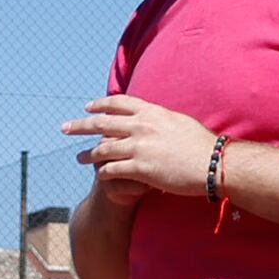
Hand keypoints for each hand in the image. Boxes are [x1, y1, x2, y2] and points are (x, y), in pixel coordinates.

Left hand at [65, 91, 215, 197]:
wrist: (213, 163)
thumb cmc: (203, 145)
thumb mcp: (179, 122)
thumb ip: (161, 119)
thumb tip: (154, 118)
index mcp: (152, 112)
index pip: (119, 103)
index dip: (100, 104)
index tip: (87, 107)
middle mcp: (142, 126)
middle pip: (102, 123)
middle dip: (81, 125)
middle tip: (64, 128)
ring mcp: (139, 147)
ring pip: (103, 148)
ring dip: (87, 154)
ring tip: (77, 158)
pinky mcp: (139, 168)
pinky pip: (112, 169)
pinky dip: (102, 172)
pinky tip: (98, 175)